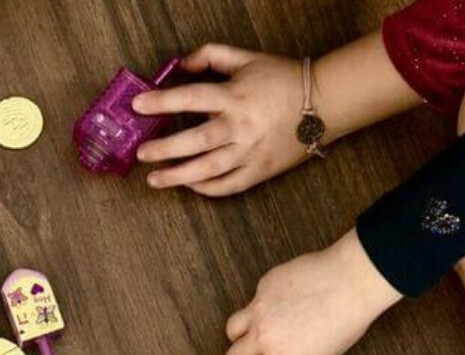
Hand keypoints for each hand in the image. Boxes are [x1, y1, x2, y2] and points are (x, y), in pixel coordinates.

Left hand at [132, 44, 307, 196]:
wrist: (326, 102)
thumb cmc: (281, 79)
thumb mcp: (246, 58)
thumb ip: (211, 56)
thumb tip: (180, 64)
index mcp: (235, 96)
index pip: (191, 97)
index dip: (162, 101)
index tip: (138, 106)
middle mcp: (241, 126)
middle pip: (197, 140)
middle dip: (165, 149)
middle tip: (142, 153)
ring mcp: (251, 151)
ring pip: (210, 169)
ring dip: (179, 176)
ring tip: (154, 180)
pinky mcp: (261, 170)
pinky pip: (230, 185)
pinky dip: (208, 189)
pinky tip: (189, 186)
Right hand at [216, 229, 400, 354]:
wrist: (351, 279)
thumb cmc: (345, 321)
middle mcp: (263, 334)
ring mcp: (259, 308)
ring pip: (232, 328)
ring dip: (237, 338)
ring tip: (252, 337)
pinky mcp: (262, 286)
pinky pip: (251, 303)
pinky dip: (259, 310)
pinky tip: (281, 306)